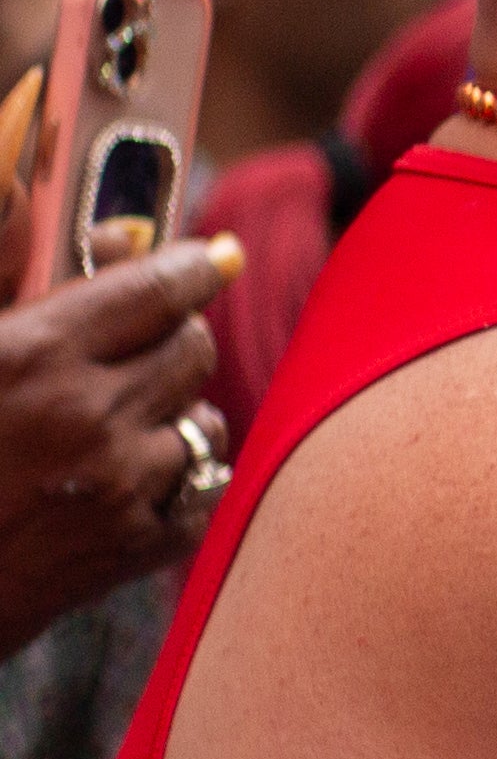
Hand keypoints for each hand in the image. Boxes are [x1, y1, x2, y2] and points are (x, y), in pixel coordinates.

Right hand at [0, 221, 228, 647]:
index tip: (214, 256)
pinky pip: (203, 487)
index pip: (158, 288)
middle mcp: (88, 415)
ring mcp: (119, 486)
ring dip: (173, 412)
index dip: (192, 266)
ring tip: (120, 419)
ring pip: (204, 419)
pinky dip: (177, 479)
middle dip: (174, 336)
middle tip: (144, 342)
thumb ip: (6, 267)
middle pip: (192, 347)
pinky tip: (127, 478)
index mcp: (33, 353)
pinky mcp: (133, 547)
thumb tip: (89, 211)